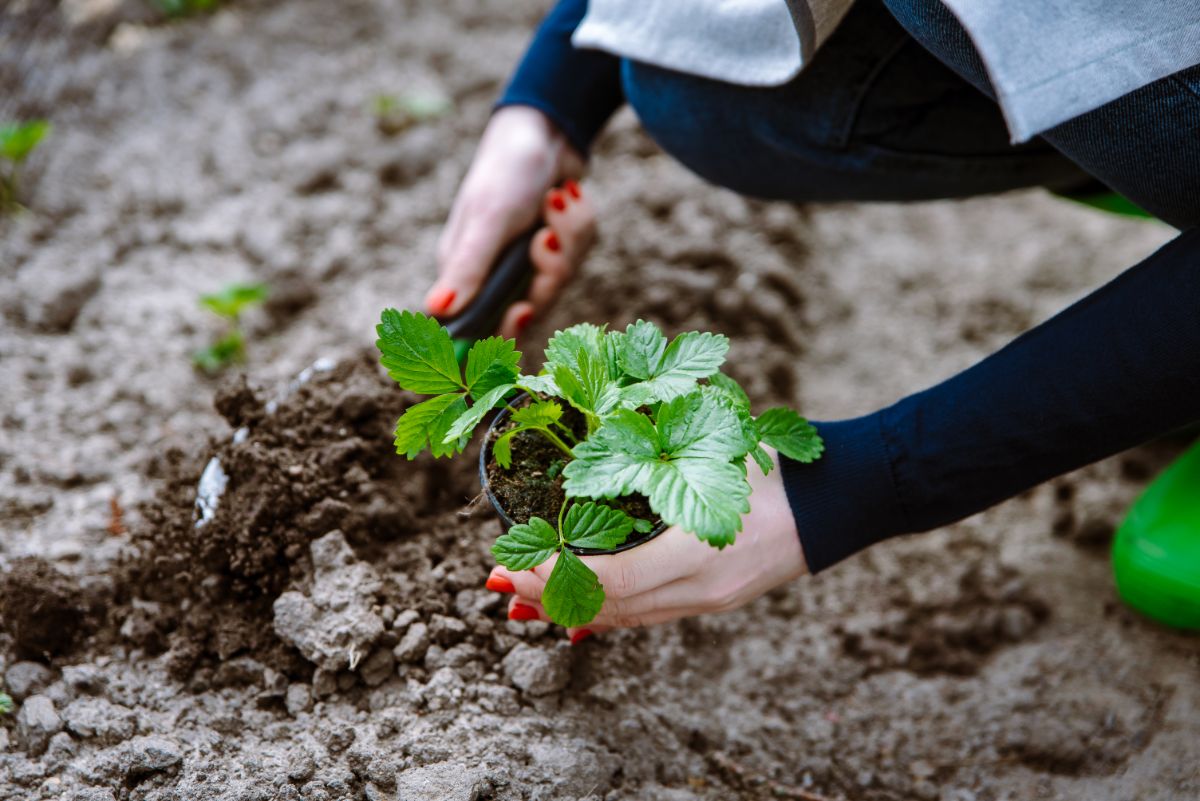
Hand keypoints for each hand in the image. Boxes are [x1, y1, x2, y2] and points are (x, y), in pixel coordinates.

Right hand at [425, 106, 596, 338]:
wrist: (547, 129)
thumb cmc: (506, 170)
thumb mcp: (487, 220)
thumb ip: (467, 268)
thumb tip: (435, 310)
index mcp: (465, 273)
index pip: (478, 329)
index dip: (501, 332)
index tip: (522, 311)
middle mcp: (493, 274)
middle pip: (531, 309)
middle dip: (549, 272)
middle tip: (547, 237)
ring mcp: (527, 262)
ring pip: (560, 280)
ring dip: (568, 238)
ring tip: (557, 199)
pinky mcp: (555, 249)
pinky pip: (578, 257)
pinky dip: (579, 226)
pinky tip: (569, 196)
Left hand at [485, 448, 808, 641]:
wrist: (842, 498)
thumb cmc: (778, 462)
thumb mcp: (714, 449)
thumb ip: (655, 452)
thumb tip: (591, 442)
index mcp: (698, 550)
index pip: (608, 579)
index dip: (552, 576)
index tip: (509, 562)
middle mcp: (701, 588)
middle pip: (609, 608)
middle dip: (548, 597)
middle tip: (501, 583)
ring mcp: (711, 600)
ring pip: (627, 617)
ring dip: (572, 609)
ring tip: (527, 601)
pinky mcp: (716, 600)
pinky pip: (650, 615)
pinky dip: (609, 612)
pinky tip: (581, 613)